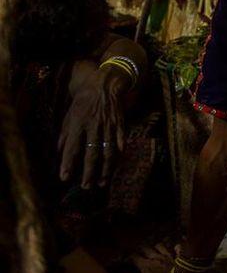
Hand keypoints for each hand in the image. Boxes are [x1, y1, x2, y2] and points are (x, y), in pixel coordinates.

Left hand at [58, 63, 129, 187]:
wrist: (105, 86)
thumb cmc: (83, 102)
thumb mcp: (69, 116)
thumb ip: (65, 135)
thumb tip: (59, 152)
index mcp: (78, 124)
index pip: (72, 147)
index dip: (67, 163)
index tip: (64, 177)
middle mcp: (93, 127)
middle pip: (91, 154)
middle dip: (88, 172)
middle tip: (86, 186)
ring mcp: (109, 127)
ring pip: (108, 152)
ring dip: (105, 169)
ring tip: (102, 182)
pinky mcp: (120, 125)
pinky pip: (120, 143)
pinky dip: (118, 155)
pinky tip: (116, 165)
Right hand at [121, 244, 179, 272]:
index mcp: (145, 264)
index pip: (134, 257)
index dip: (129, 257)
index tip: (126, 259)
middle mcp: (155, 257)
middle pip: (146, 248)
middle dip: (140, 249)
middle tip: (138, 251)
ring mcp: (167, 256)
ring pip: (159, 246)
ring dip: (155, 247)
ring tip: (154, 250)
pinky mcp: (177, 257)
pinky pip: (176, 249)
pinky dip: (175, 248)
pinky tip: (175, 248)